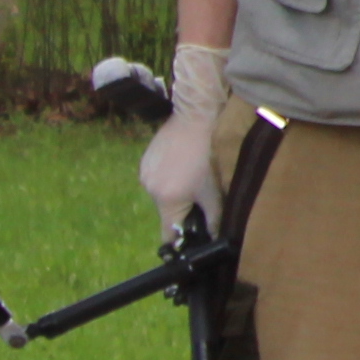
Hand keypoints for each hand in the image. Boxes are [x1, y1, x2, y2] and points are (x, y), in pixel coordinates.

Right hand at [144, 40, 227, 232]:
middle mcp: (149, 189)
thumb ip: (214, 217)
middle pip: (166, 212)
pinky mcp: (145, 160)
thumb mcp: (214, 188)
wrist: (196, 116)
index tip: (188, 242)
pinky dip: (170, 177)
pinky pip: (158, 177)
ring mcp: (145, 173)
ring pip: (162, 194)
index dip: (179, 239)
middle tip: (201, 196)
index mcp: (166, 199)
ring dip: (176, 191)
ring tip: (194, 174)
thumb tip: (214, 237)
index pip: (168, 232)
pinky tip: (185, 163)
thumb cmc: (208, 153)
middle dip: (183, 210)